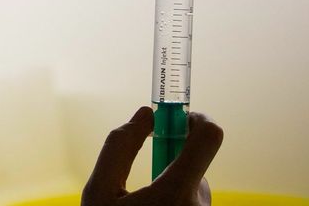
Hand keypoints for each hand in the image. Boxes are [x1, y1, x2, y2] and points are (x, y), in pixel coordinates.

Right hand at [81, 106, 223, 205]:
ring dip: (171, 188)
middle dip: (171, 163)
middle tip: (142, 176)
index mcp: (176, 194)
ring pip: (193, 189)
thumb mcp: (98, 191)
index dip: (196, 120)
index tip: (179, 119)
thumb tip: (145, 115)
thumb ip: (119, 146)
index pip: (209, 138)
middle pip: (196, 166)